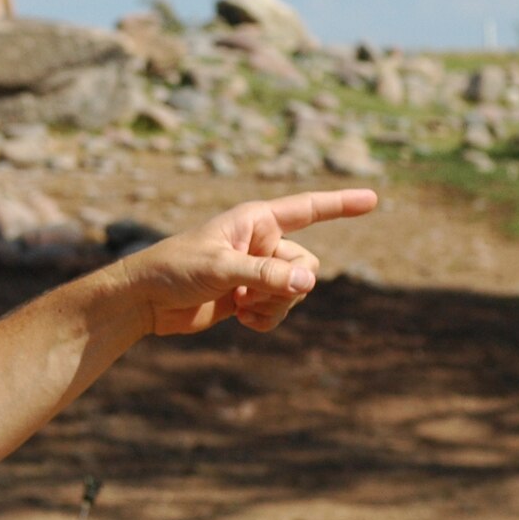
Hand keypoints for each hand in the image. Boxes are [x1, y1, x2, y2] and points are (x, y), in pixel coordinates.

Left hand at [121, 189, 376, 336]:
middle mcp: (260, 242)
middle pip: (307, 264)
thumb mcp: (221, 268)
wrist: (144, 300)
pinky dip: (266, 319)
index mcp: (255, 220)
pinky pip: (280, 311)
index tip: (374, 199)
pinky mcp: (249, 296)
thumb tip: (309, 281)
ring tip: (239, 303)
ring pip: (296, 291)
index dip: (341, 204)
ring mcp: (256, 270)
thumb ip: (267, 273)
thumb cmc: (174, 270)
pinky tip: (239, 317)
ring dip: (274, 305)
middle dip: (287, 285)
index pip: (307, 209)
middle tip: (248, 291)